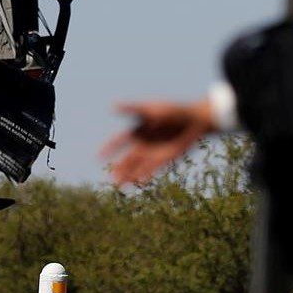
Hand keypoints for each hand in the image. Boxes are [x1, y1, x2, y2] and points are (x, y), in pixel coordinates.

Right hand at [99, 100, 216, 185]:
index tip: (98, 157)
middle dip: (119, 168)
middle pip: (128, 158)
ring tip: (120, 186)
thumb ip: (132, 109)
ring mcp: (154, 151)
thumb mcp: (152, 108)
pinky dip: (146, 174)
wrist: (195, 120)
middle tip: (111, 178)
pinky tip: (139, 182)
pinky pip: (153, 168)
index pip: (119, 140)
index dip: (109, 148)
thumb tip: (112, 106)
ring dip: (129, 175)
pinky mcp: (166, 158)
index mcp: (138, 129)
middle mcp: (144, 143)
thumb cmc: (173, 110)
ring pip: (138, 166)